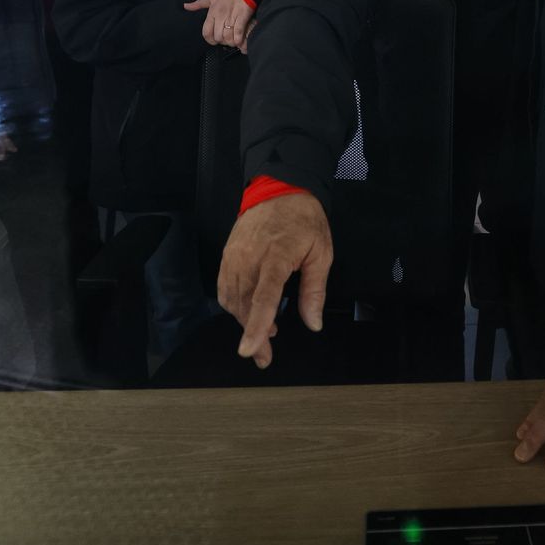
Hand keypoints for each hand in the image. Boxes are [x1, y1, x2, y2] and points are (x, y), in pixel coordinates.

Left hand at [184, 0, 254, 47]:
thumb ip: (198, 4)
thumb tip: (186, 6)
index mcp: (212, 12)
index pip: (206, 32)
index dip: (210, 40)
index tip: (214, 41)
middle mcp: (220, 15)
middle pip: (218, 36)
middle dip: (222, 41)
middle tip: (225, 40)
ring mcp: (231, 16)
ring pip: (228, 36)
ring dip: (230, 42)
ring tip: (232, 41)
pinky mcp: (242, 17)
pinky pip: (238, 32)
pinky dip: (238, 39)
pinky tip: (238, 40)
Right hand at [217, 192, 332, 368]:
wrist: (280, 189)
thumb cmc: (304, 220)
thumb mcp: (321, 253)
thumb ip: (314, 290)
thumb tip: (313, 322)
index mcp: (276, 256)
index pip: (264, 297)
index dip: (256, 326)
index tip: (250, 349)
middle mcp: (250, 257)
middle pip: (245, 305)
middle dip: (253, 335)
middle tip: (264, 356)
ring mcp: (234, 256)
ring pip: (232, 300)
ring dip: (244, 322)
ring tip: (262, 335)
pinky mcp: (227, 255)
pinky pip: (223, 288)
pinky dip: (233, 306)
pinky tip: (246, 313)